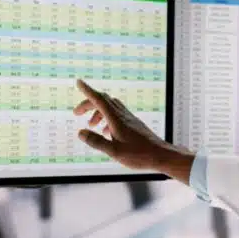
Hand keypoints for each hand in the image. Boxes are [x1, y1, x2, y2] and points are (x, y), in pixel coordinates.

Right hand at [72, 80, 192, 182]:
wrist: (161, 155)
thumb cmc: (139, 155)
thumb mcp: (114, 151)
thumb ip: (96, 141)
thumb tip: (80, 132)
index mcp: (117, 120)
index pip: (99, 100)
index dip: (87, 91)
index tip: (79, 82)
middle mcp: (123, 116)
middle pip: (103, 101)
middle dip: (88, 103)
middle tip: (77, 113)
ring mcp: (130, 119)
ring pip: (111, 107)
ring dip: (98, 112)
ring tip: (91, 126)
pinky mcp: (134, 124)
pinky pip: (118, 114)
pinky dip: (108, 118)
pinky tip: (106, 132)